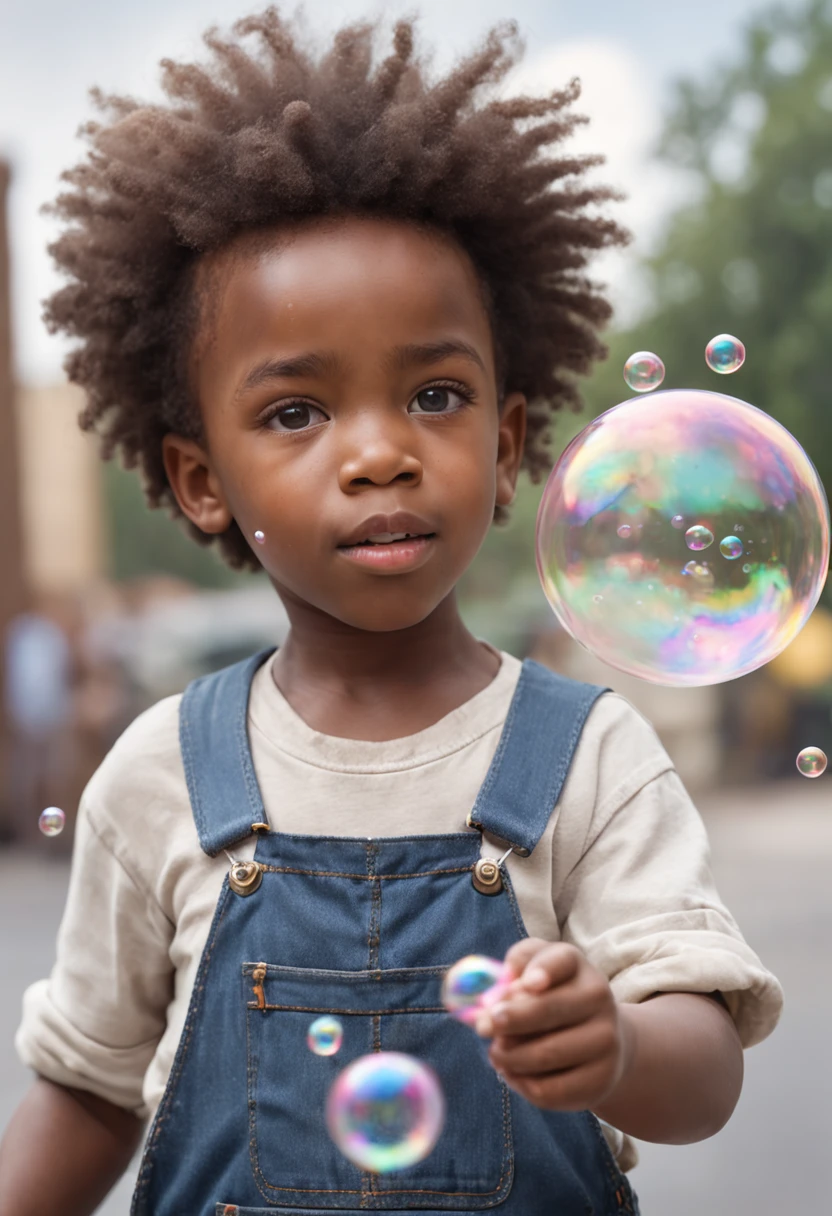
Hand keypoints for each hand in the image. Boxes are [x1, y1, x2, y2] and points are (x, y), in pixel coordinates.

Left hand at [474, 938, 633, 1111]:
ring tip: (495, 1052)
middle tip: (481, 1027)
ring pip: (546, 1054)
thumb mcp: (531, 970)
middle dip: (510, 1020)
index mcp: (576, 965)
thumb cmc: (550, 997)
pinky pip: (550, 1089)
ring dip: (509, 1056)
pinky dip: (521, 1083)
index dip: (543, 970)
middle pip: (549, 1009)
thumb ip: (509, 973)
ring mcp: (605, 1040)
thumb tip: (490, 995)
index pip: (561, 960)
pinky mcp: (600, 1079)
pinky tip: (511, 1072)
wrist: (597, 1039)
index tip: (528, 983)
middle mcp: (598, 997)